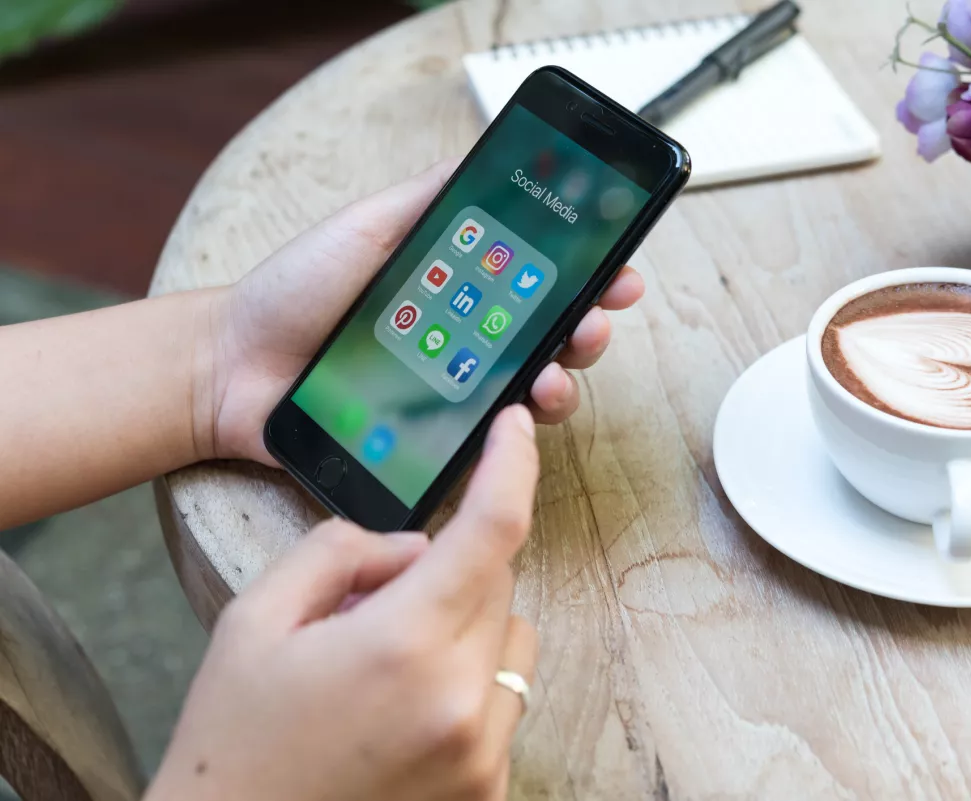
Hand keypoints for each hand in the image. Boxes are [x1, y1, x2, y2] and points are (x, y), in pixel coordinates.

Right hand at [147, 406, 540, 800]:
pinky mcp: (489, 787)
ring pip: (512, 636)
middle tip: (375, 603)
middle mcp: (460, 700)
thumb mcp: (257, 618)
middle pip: (499, 580)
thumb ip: (342, 552)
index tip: (517, 428)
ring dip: (468, 623)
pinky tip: (404, 710)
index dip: (514, 466)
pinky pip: (505, 696)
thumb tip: (413, 547)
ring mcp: (483, 751)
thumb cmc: (234, 741)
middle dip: (450, 567)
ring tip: (389, 665)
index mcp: (402, 646)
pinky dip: (469, 681)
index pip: (492, 531)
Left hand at [196, 160, 644, 462]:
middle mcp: (467, 339)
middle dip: (588, 327)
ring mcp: (452, 391)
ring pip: (533, 390)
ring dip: (562, 378)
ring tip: (553, 371)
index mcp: (461, 287)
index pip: (540, 282)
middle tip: (593, 319)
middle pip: (552, 337)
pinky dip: (515, 427)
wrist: (234, 363)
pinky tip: (517, 410)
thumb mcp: (368, 226)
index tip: (619, 274)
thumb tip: (492, 153)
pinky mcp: (432, 438)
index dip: (589, 278)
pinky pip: (487, 437)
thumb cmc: (294, 291)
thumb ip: (429, 198)